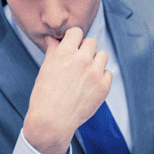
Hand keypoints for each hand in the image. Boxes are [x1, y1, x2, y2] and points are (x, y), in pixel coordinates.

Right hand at [23, 26, 111, 153]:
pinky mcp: (103, 86)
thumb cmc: (44, 95)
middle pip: (91, 42)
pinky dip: (101, 77)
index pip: (77, 32)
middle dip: (84, 49)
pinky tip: (90, 85)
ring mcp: (95, 73)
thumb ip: (53, 51)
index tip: (71, 46)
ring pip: (102, 55)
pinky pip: (108, 72)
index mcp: (65, 53)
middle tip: (77, 62)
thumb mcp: (46, 69)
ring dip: (95, 61)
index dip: (73, 38)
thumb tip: (53, 38)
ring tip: (85, 73)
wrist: (52, 121)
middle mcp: (81, 60)